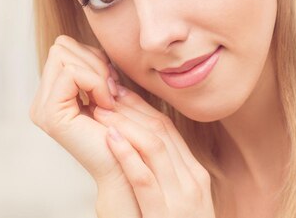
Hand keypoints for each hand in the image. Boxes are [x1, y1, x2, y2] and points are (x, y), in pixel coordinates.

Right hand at [29, 35, 139, 214]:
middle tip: (111, 88)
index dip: (93, 56)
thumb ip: (96, 69)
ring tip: (109, 97)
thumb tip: (95, 50)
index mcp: (53, 93)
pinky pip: (71, 73)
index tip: (111, 81)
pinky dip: (95, 83)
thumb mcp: (108, 91)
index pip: (65, 47)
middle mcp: (42, 99)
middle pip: (61, 46)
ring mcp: (42, 107)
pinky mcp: (50, 114)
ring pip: (63, 53)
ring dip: (96, 72)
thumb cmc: (124, 130)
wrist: (127, 166)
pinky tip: (106, 104)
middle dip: (94, 60)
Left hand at [93, 82, 215, 217]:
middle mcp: (193, 178)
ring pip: (155, 148)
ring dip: (125, 125)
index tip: (119, 90)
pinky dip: (128, 156)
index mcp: (194, 173)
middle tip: (106, 90)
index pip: (168, 129)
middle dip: (131, 107)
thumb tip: (137, 149)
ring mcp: (183, 196)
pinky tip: (111, 140)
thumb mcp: (175, 198)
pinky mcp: (167, 214)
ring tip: (101, 110)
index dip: (142, 106)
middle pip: (162, 131)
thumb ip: (162, 175)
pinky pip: (146, 179)